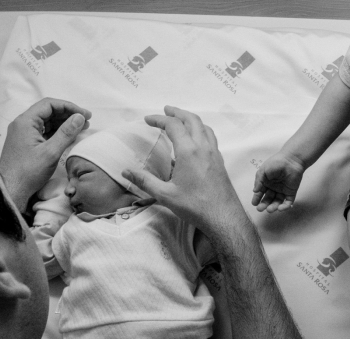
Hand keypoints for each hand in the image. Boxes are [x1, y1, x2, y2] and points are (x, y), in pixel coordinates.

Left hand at [0, 98, 91, 211]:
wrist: (12, 190)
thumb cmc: (29, 172)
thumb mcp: (51, 152)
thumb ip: (66, 133)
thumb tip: (80, 117)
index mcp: (26, 121)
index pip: (49, 104)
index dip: (69, 107)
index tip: (85, 114)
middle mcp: (23, 124)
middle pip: (48, 111)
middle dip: (68, 114)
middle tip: (85, 121)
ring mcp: (23, 134)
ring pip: (46, 122)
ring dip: (63, 123)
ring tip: (80, 128)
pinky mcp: (26, 143)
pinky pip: (44, 132)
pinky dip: (57, 132)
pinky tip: (68, 136)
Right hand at [122, 106, 245, 233]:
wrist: (224, 217)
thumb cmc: (195, 206)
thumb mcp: (165, 195)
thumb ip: (144, 181)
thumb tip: (125, 172)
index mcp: (189, 151)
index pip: (173, 125)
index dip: (159, 119)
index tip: (148, 120)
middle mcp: (204, 148)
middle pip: (192, 120)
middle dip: (177, 112)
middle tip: (166, 110)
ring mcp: (214, 154)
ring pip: (204, 127)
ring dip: (191, 119)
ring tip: (181, 120)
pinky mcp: (220, 162)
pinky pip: (211, 138)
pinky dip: (201, 130)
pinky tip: (196, 140)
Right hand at [251, 151, 304, 212]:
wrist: (291, 160)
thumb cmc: (276, 163)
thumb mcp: (263, 170)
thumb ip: (259, 181)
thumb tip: (254, 191)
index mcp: (266, 182)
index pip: (261, 192)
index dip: (257, 198)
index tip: (254, 203)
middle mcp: (274, 187)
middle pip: (268, 199)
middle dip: (264, 204)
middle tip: (260, 209)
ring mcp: (283, 190)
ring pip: (277, 201)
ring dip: (273, 206)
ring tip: (270, 210)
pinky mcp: (291, 192)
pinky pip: (288, 201)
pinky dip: (284, 206)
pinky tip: (280, 208)